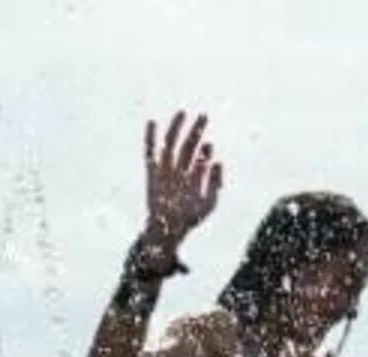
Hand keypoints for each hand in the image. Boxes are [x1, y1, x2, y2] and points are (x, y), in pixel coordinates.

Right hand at [143, 111, 220, 246]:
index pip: (201, 158)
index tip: (208, 146)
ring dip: (176, 129)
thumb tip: (217, 161)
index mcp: (193, 178)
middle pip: (188, 146)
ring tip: (183, 113)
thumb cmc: (188, 220)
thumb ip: (215, 183)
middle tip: (204, 116)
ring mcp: (165, 171)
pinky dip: (150, 138)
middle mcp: (179, 172)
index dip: (206, 150)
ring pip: (170, 145)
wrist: (167, 232)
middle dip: (196, 131)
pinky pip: (150, 153)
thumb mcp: (209, 204)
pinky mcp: (152, 174)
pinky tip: (152, 123)